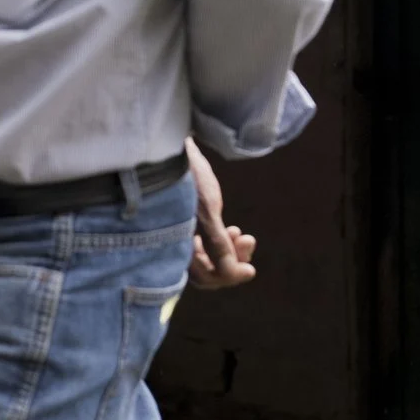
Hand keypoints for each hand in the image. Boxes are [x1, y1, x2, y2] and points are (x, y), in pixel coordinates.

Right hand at [185, 136, 257, 288]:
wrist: (169, 142)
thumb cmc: (185, 175)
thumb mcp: (206, 210)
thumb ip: (219, 246)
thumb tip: (238, 273)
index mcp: (171, 244)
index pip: (203, 278)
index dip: (228, 277)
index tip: (250, 269)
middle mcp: (172, 242)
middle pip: (206, 269)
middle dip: (231, 260)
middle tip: (248, 241)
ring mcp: (177, 232)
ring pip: (207, 256)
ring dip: (228, 249)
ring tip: (242, 233)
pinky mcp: (184, 221)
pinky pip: (205, 243)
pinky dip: (220, 239)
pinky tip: (232, 229)